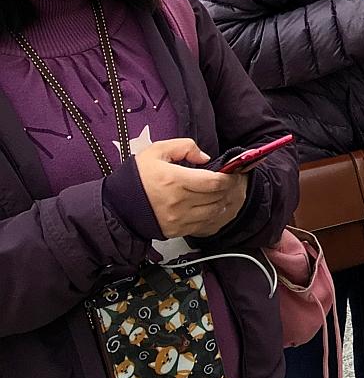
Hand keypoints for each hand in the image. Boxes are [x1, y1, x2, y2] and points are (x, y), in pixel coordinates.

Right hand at [135, 139, 249, 238]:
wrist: (118, 206)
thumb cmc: (137, 177)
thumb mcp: (157, 151)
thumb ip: (184, 147)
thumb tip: (205, 158)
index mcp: (174, 180)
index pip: (213, 182)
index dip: (228, 178)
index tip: (231, 173)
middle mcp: (178, 201)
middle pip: (217, 197)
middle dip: (228, 188)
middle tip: (229, 182)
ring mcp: (178, 218)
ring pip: (214, 212)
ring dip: (222, 202)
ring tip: (220, 193)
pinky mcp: (176, 230)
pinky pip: (204, 224)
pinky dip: (213, 215)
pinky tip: (211, 206)